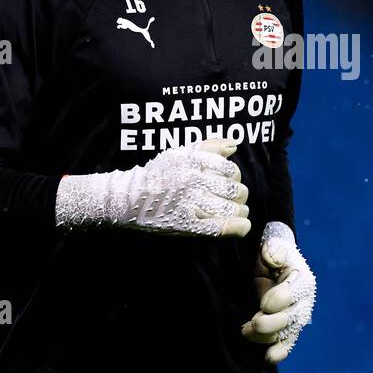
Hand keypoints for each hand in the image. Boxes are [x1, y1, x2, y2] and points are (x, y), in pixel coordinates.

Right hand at [55, 137, 250, 237]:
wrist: (129, 198)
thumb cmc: (158, 174)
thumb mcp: (180, 153)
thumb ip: (208, 146)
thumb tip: (234, 145)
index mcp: (193, 161)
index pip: (230, 170)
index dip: (235, 177)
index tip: (230, 182)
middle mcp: (192, 180)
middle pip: (234, 190)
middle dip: (239, 196)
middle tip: (235, 199)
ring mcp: (189, 203)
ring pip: (231, 209)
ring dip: (240, 212)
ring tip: (237, 212)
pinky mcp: (186, 225)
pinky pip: (220, 227)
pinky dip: (237, 227)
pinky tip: (243, 226)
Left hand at [242, 221, 315, 362]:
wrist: (271, 266)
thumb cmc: (272, 255)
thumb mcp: (272, 246)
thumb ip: (273, 250)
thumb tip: (273, 257)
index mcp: (302, 280)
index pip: (294, 293)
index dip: (280, 299)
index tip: (264, 303)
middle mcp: (303, 302)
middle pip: (290, 318)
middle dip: (271, 324)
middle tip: (253, 323)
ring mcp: (296, 318)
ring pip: (285, 334)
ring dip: (266, 337)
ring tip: (246, 331)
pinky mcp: (287, 330)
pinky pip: (286, 344)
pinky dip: (278, 352)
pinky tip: (267, 358)